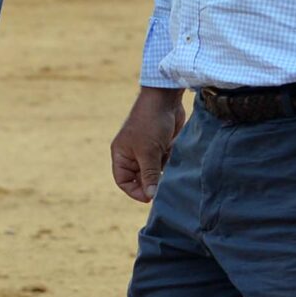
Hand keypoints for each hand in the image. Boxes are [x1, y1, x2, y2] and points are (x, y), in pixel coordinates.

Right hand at [109, 86, 185, 201]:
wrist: (166, 99)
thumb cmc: (150, 123)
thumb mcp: (148, 152)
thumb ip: (149, 175)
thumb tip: (151, 196)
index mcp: (121, 155)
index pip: (123, 181)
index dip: (134, 191)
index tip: (149, 197)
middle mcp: (132, 154)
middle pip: (140, 178)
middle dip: (152, 182)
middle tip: (163, 186)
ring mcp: (147, 150)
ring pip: (155, 171)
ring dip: (163, 172)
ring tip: (169, 166)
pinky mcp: (161, 146)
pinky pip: (165, 162)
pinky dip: (170, 163)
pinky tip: (174, 155)